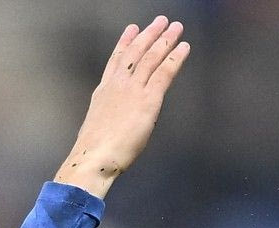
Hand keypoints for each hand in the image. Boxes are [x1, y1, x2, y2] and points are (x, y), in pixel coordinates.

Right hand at [54, 16, 189, 198]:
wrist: (95, 156)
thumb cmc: (95, 152)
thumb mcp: (97, 127)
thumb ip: (108, 118)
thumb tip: (113, 123)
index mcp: (104, 91)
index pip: (116, 61)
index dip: (125, 43)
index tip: (132, 30)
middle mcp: (118, 84)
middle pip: (135, 52)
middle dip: (149, 34)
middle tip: (159, 21)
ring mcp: (132, 90)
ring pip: (151, 58)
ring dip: (165, 40)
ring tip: (175, 27)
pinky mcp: (148, 100)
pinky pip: (164, 73)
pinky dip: (175, 58)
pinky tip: (184, 48)